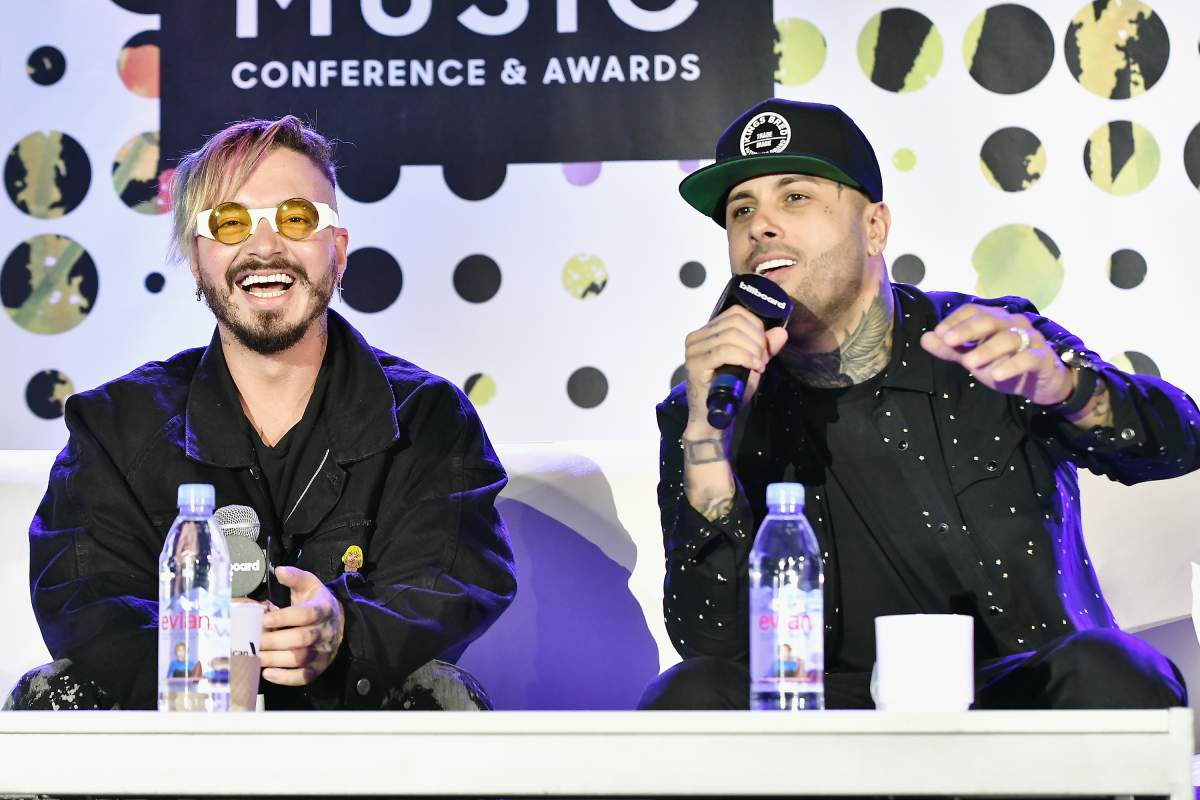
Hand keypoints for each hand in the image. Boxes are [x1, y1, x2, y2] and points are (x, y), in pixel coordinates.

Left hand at [259, 566, 344, 685]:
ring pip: (300, 659)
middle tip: (253, 641)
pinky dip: (286, 678)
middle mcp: (325, 632)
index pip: (305, 615)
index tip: (263, 619)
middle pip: (301, 639)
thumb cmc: (316, 603)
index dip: (284, 618)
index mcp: (322, 609)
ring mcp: (322, 652)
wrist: (338, 622)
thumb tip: (279, 570)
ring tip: (256, 656)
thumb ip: (295, 577)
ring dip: (276, 659)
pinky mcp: (318, 668)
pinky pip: (304, 677)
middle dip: (275, 641)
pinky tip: (268, 673)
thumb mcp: (309, 585)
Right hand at [683, 306, 788, 435]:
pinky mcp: (694, 364)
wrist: (714, 419)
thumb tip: (781, 331)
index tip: (764, 348)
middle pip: (735, 322)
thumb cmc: (730, 392)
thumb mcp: (752, 365)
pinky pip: (724, 351)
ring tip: (758, 366)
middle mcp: (697, 337)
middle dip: (757, 340)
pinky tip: (754, 367)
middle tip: (763, 360)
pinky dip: (744, 357)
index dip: (756, 326)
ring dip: (753, 350)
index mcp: (707, 332)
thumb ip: (765, 348)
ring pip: (731, 335)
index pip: (735, 313)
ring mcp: (693, 350)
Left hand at [920, 304, 1072, 405]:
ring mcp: (1030, 339)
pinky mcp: (1042, 358)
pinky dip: (1013, 365)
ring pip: (1009, 338)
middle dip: (968, 330)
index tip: (939, 334)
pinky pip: (1029, 358)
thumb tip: (925, 338)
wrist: (1040, 382)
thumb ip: (950, 349)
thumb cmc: (1004, 363)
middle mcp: (1013, 323)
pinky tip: (997, 374)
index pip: (973, 311)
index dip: (955, 320)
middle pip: (990, 320)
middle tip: (948, 341)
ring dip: (987, 349)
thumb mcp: (973, 358)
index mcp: (995, 319)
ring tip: (968, 363)